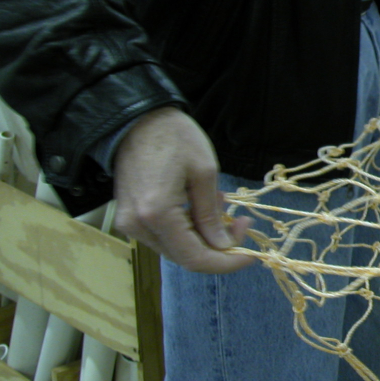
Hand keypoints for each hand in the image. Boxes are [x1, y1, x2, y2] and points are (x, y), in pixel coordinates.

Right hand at [112, 107, 254, 272]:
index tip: (251, 253)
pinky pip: (163, 235)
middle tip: (240, 224)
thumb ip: (212, 215)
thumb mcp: (204, 173)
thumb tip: (223, 246)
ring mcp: (129, 223)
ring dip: (203, 237)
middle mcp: (137, 226)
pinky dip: (187, 229)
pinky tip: (202, 206)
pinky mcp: (128, 217)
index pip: (195, 258)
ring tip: (221, 207)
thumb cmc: (175, 137)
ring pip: (175, 248)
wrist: (138, 118)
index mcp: (156, 215)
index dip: (226, 262)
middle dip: (218, 248)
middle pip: (184, 257)